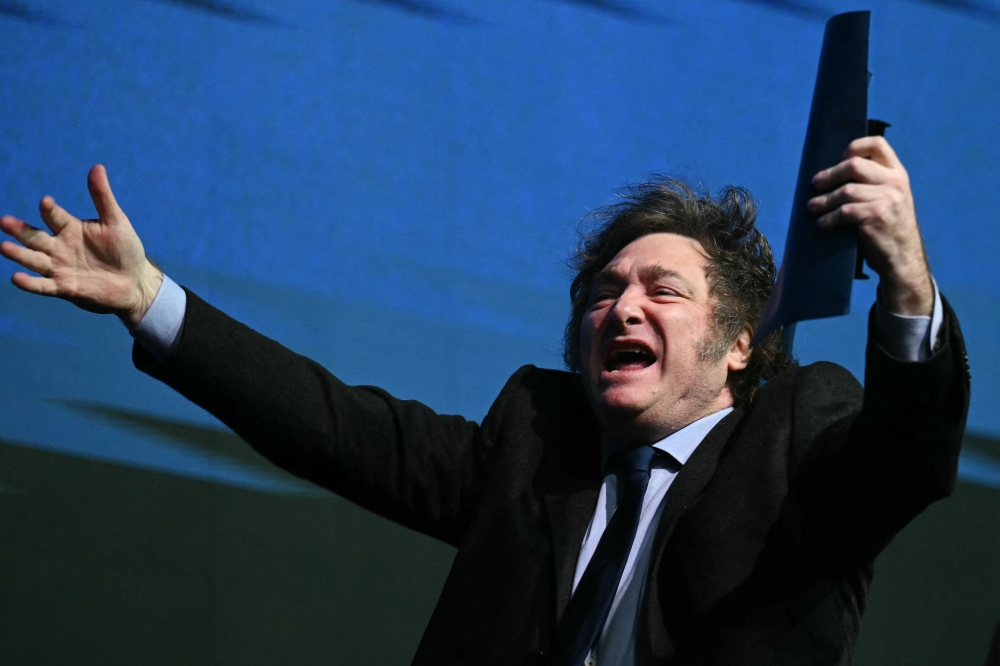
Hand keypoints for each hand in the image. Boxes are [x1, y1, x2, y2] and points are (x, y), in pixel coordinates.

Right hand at [0, 165, 161, 327]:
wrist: (135, 281)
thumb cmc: (125, 249)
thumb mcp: (116, 222)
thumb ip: (102, 197)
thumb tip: (97, 167)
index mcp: (70, 228)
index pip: (55, 216)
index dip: (50, 210)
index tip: (46, 202)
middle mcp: (59, 247)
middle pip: (35, 237)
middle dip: (20, 230)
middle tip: (4, 221)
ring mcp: (60, 268)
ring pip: (34, 260)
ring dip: (19, 254)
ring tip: (4, 247)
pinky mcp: (65, 287)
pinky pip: (44, 286)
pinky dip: (31, 283)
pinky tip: (17, 278)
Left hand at [807, 137, 933, 316]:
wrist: (903, 257)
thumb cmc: (889, 228)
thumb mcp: (889, 198)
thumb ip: (873, 183)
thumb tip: (834, 173)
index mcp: (897, 173)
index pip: (877, 144)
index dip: (854, 147)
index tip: (839, 159)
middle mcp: (895, 182)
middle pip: (854, 165)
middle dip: (830, 175)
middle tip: (815, 184)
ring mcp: (888, 199)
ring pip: (845, 191)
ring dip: (824, 200)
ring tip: (812, 207)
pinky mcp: (876, 216)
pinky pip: (844, 211)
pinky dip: (828, 218)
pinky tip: (822, 224)